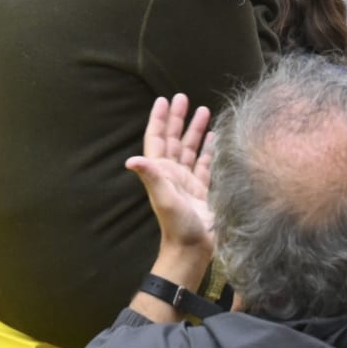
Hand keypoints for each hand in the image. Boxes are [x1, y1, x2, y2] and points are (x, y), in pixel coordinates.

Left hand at [125, 93, 216, 272]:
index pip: (157, 139)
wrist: (193, 250)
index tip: (163, 100)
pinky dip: (210, 149)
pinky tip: (216, 137)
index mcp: (162, 172)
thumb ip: (151, 177)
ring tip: (204, 110)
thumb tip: (130, 160)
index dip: (159, 120)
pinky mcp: (203, 190)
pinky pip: (206, 164)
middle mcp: (173, 174)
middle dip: (177, 118)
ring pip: (190, 149)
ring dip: (195, 131)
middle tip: (183, 97)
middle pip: (173, 139)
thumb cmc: (177, 225)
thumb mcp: (163, 199)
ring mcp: (188, 181)